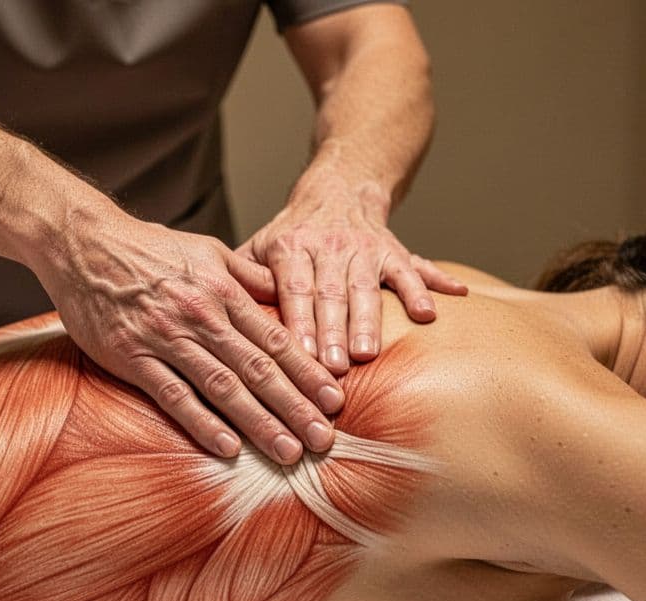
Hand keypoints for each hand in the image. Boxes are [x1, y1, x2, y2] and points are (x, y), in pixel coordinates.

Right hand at [30, 206, 343, 464]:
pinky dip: (201, 422)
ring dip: (259, 422)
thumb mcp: (208, 251)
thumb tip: (286, 292)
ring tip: (288, 451)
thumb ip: (249, 275)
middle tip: (325, 438)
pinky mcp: (132, 358)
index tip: (335, 401)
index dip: (308, 372)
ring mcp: (166, 339)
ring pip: (223, 387)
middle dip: (295, 406)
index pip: (276, 339)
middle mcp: (201, 318)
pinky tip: (227, 448)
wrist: (84, 243)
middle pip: (258, 368)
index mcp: (223, 292)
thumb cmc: (148, 248)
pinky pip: (172, 396)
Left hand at [231, 176, 465, 374]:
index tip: (301, 355)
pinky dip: (425, 288)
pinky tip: (433, 313)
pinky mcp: (393, 250)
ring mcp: (363, 249)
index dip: (299, 322)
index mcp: (291, 248)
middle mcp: (328, 247)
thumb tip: (213, 321)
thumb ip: (240, 280)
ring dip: (370, 320)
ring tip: (369, 352)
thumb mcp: (259, 246)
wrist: (339, 189)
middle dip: (332, 330)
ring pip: (368, 286)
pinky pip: (412, 269)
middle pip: (331, 293)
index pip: (294, 290)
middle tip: (333, 366)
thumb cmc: (292, 232)